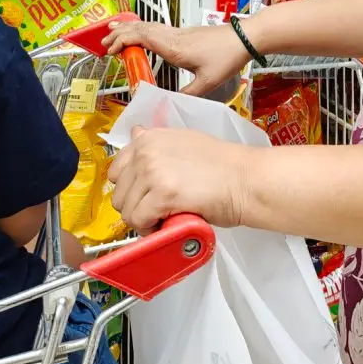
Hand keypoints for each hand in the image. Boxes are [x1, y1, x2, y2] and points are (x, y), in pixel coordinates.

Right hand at [103, 20, 249, 95]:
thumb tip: (170, 104)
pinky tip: (142, 34)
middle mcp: (173, 36)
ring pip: (148, 26)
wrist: (244, 38)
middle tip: (103, 41)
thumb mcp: (207, 81)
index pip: (141, 38)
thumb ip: (188, 94)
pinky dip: (142, 30)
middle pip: (140, 29)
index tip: (111, 50)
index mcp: (174, 47)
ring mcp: (179, 32)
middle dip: (119, 33)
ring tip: (114, 30)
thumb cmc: (227, 56)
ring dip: (129, 28)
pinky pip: (157, 28)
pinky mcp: (185, 33)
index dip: (123, 41)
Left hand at [109, 127, 251, 231]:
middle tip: (160, 211)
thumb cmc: (223, 166)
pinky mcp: (162, 194)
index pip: (116, 170)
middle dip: (136, 207)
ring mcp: (153, 171)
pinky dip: (150, 229)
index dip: (130, 189)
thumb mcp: (184, 141)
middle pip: (119, 193)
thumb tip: (135, 133)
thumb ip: (157, 144)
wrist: (247, 179)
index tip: (146, 197)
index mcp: (150, 138)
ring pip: (126, 210)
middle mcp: (147, 151)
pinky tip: (167, 225)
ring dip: (143, 220)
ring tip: (166, 218)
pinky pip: (139, 221)